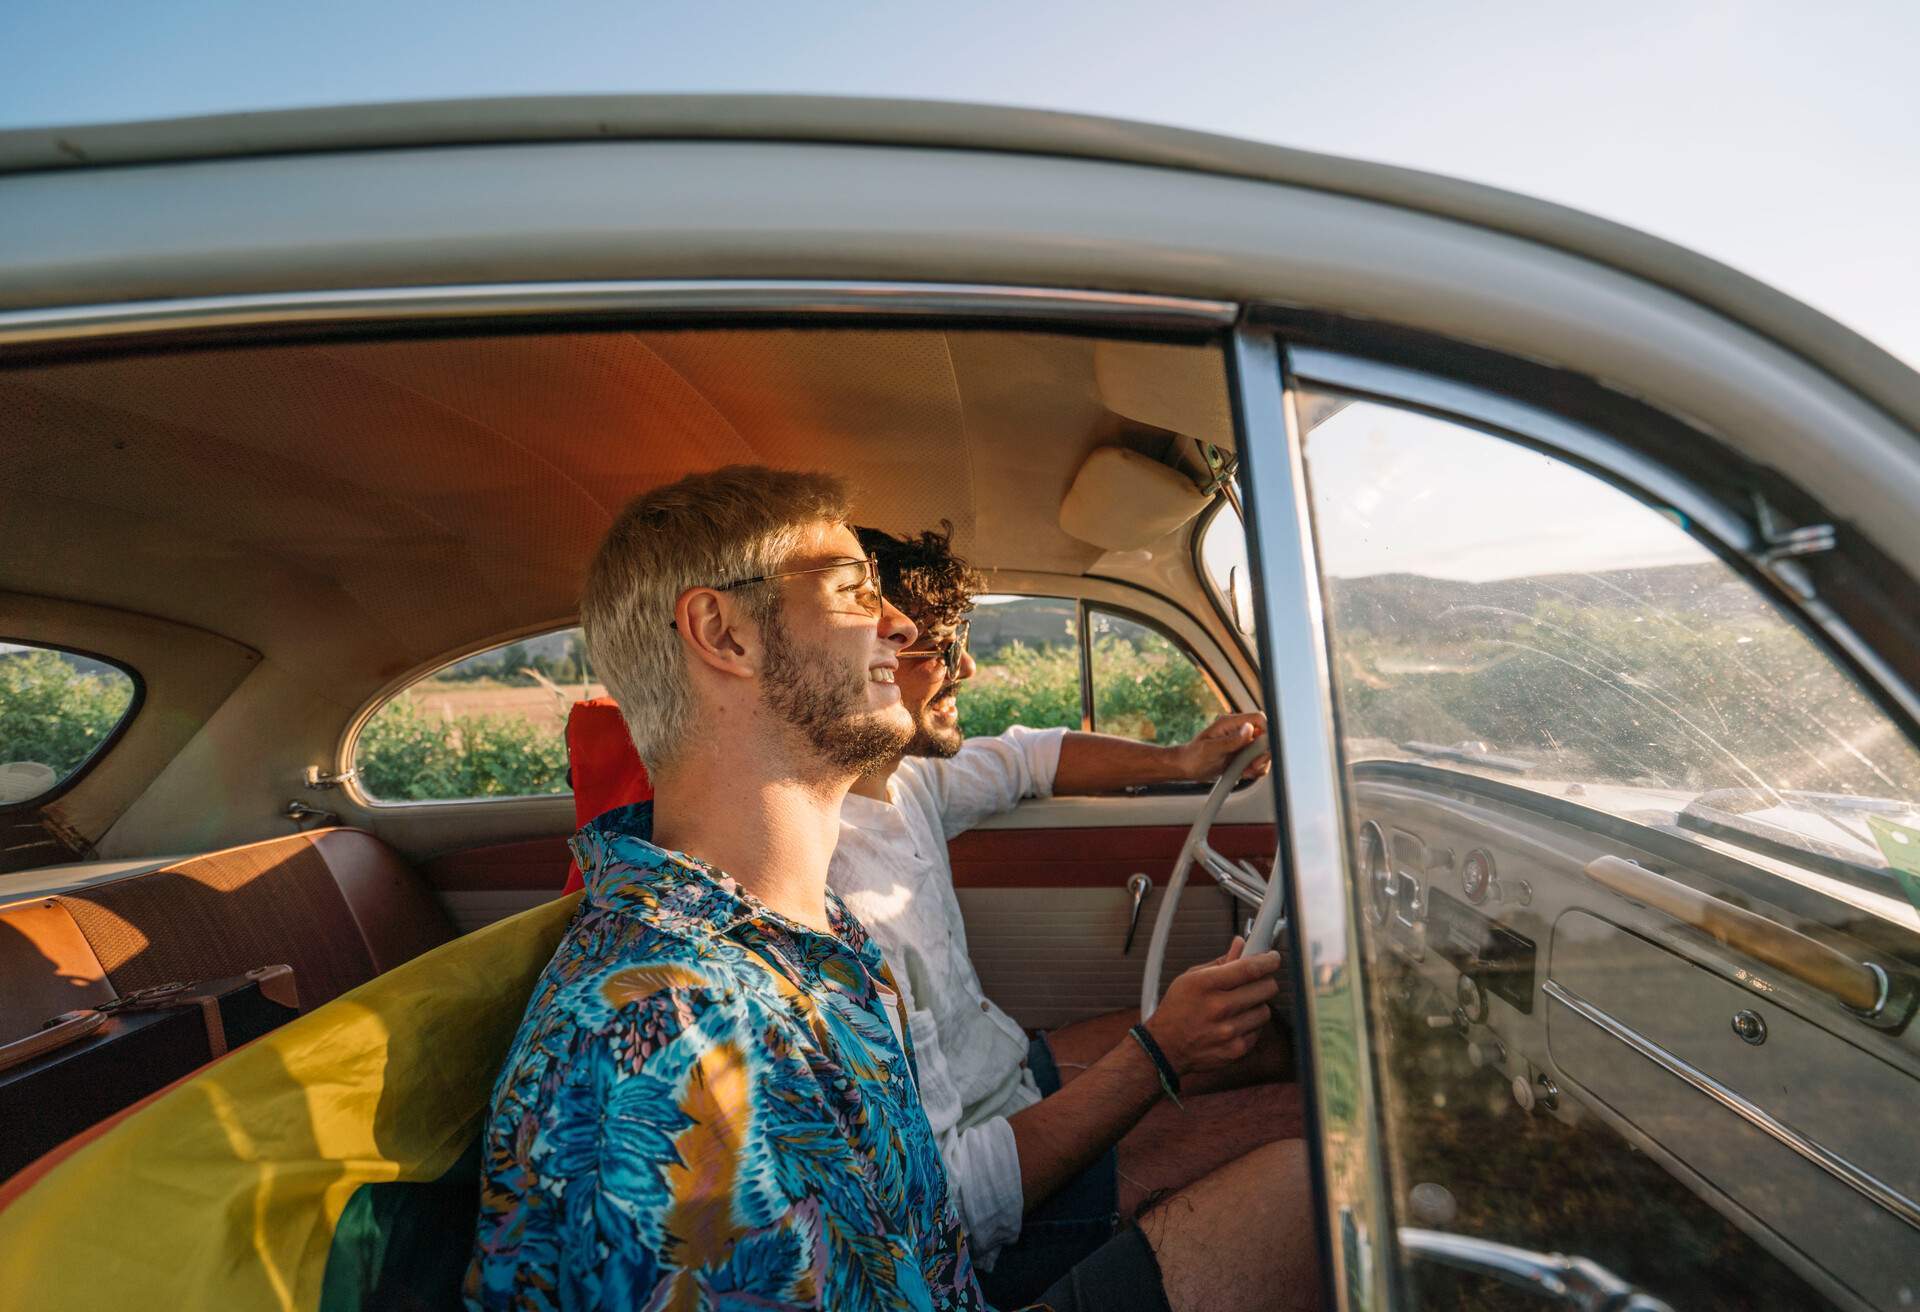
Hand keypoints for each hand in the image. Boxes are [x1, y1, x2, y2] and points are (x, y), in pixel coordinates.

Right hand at [1142, 936, 1280, 1075]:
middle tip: (1257, 981)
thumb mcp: (1190, 978)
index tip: (1273, 957)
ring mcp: (1229, 1031)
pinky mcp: (1236, 1049)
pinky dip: (1251, 1024)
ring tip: (1240, 1005)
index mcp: (1206, 984)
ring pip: (1265, 1010)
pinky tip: (1235, 1022)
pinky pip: (1259, 1030)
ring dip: (1257, 1004)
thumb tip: (1241, 945)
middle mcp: (1219, 1008)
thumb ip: (1220, 962)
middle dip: (1265, 981)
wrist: (1165, 1047)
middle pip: (1265, 988)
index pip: (1250, 968)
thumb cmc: (1177, 1010)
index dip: (1268, 960)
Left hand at [1175, 713, 1270, 783]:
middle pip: (1265, 737)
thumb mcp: (1211, 749)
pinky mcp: (1243, 756)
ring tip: (1246, 771)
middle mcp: (1239, 732)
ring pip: (1264, 751)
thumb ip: (1231, 740)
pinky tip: (1244, 773)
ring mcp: (1242, 744)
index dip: (1267, 731)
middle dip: (1263, 753)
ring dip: (1260, 764)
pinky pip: (1258, 761)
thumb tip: (1249, 729)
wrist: (1187, 768)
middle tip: (1253, 765)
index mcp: (1231, 723)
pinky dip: (1255, 770)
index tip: (1263, 748)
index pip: (1258, 719)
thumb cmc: (1193, 756)